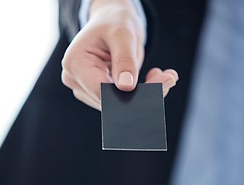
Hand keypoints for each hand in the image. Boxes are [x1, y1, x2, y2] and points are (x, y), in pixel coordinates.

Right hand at [61, 0, 178, 109]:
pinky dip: (140, 93)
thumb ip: (124, 60)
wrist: (111, 21)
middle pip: (110, 101)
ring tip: (163, 75)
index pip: (102, 91)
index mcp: (75, 63)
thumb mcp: (123, 35)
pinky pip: (120, 101)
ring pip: (118, 104)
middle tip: (168, 78)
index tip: (157, 83)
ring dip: (144, 94)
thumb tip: (127, 87)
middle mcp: (75, 79)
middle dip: (142, 93)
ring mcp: (84, 89)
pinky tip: (152, 78)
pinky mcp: (96, 94)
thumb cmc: (114, 23)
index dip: (129, 93)